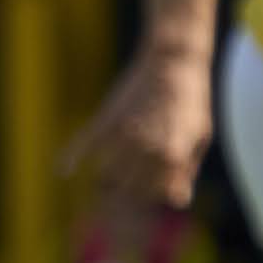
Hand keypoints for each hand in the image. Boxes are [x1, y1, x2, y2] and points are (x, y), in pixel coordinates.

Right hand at [63, 44, 211, 215]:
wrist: (172, 61)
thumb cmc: (192, 100)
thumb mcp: (200, 137)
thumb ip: (187, 170)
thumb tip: (178, 201)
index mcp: (173, 155)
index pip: (158, 192)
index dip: (161, 190)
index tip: (162, 181)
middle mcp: (146, 149)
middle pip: (132, 188)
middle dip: (136, 187)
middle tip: (140, 175)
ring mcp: (123, 135)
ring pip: (108, 174)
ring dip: (111, 179)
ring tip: (116, 175)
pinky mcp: (106, 120)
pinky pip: (82, 145)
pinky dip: (69, 159)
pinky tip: (62, 171)